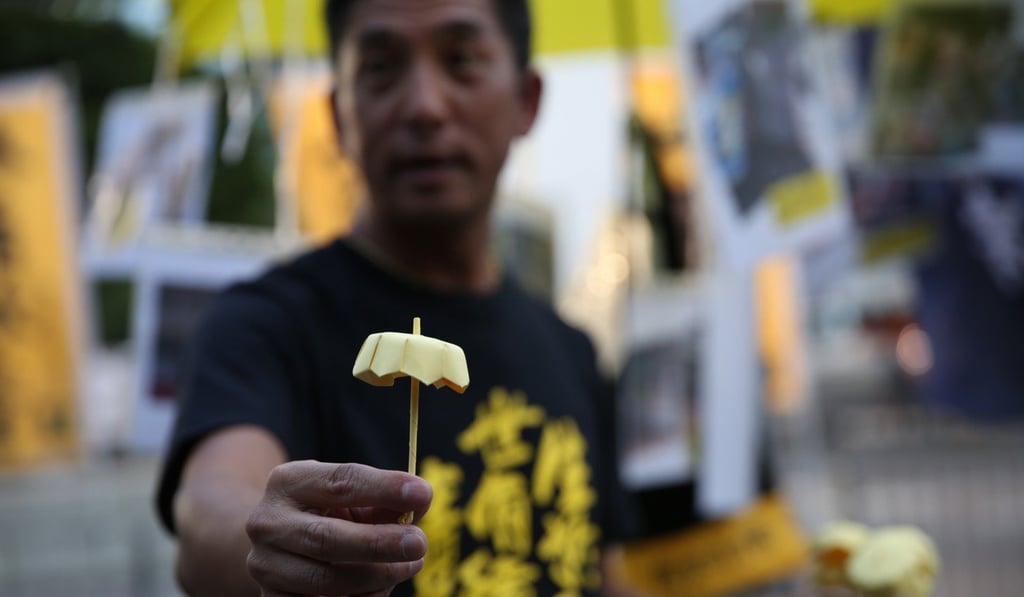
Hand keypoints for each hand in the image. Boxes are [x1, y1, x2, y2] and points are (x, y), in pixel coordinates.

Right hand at [245, 460, 431, 595]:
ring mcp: (266, 566)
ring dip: (378, 575)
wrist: (282, 546)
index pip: (340, 482)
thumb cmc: (330, 514)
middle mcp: (268, 522)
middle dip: (379, 542)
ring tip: (411, 564)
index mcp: (288, 482)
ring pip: (326, 579)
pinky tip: (381, 585)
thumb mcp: (353, 499)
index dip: (384, 487)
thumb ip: (386, 499)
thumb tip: (421, 499)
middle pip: (326, 537)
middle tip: (420, 542)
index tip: (422, 492)